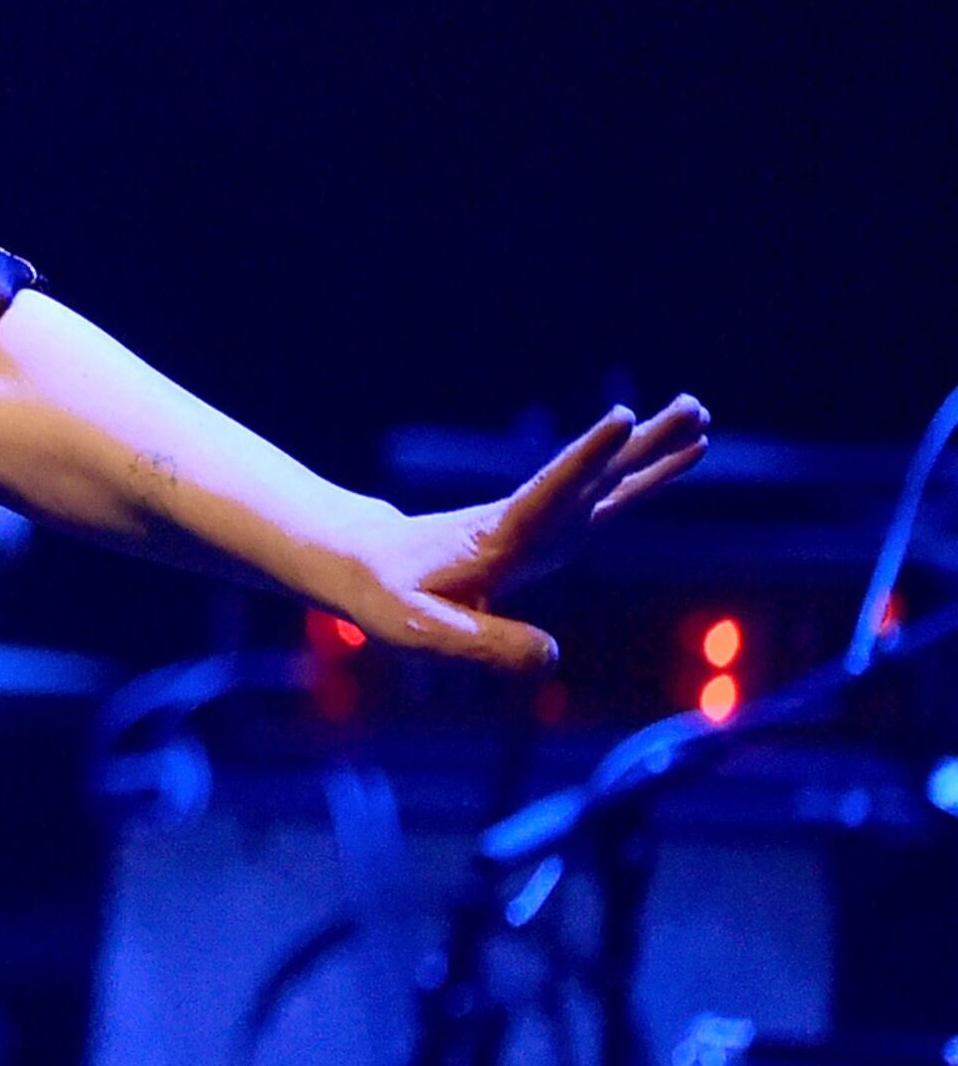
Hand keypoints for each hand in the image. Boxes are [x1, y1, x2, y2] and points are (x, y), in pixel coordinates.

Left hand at [328, 395, 709, 671]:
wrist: (366, 560)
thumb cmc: (388, 596)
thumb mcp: (422, 632)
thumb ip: (483, 646)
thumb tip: (553, 660)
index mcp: (499, 539)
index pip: (548, 494)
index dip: (584, 460)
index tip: (621, 420)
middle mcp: (528, 521)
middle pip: (591, 477)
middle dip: (640, 444)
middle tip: (692, 405)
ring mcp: (542, 522)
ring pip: (605, 480)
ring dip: (652, 449)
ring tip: (700, 412)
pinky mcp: (549, 530)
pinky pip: (605, 498)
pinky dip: (643, 476)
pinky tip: (681, 456)